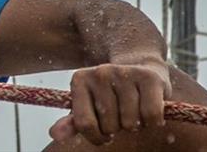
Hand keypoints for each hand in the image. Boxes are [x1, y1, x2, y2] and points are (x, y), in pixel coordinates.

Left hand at [49, 60, 171, 145]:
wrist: (139, 68)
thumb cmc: (109, 95)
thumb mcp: (87, 107)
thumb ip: (72, 122)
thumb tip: (54, 134)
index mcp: (79, 79)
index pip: (85, 124)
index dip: (97, 137)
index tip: (103, 134)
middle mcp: (99, 72)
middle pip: (110, 125)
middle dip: (117, 128)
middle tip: (120, 115)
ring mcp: (124, 72)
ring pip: (131, 122)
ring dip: (135, 124)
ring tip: (133, 110)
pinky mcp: (148, 77)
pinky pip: (151, 116)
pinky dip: (153, 122)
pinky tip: (147, 110)